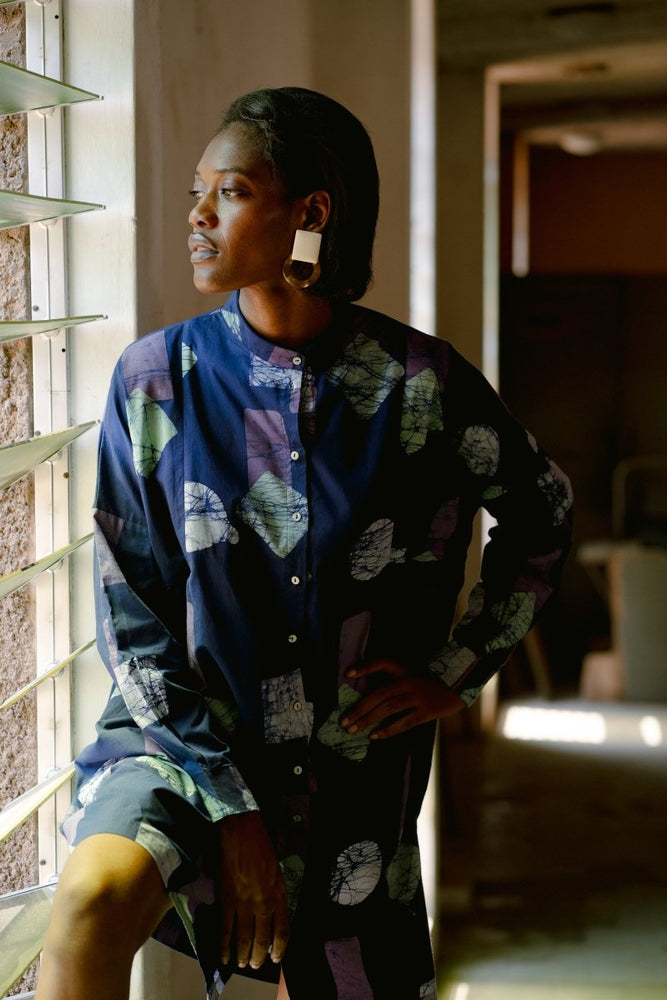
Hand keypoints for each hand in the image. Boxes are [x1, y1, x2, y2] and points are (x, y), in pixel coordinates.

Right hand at [219, 811, 288, 970]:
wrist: (241, 829)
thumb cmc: (261, 845)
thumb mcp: (276, 870)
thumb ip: (275, 892)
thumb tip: (270, 912)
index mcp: (279, 893)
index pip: (283, 929)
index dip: (280, 947)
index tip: (276, 957)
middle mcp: (264, 902)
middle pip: (263, 938)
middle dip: (260, 955)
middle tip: (256, 965)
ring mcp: (244, 902)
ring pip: (245, 937)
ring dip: (244, 955)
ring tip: (243, 964)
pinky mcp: (226, 899)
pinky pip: (225, 929)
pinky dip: (224, 946)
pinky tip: (224, 956)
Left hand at [340, 658, 464, 739]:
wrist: (459, 688)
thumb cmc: (429, 683)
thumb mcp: (412, 676)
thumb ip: (393, 683)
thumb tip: (368, 701)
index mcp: (405, 670)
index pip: (382, 663)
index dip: (365, 667)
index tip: (347, 673)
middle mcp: (409, 681)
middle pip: (379, 693)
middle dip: (359, 708)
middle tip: (344, 721)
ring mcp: (418, 696)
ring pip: (388, 708)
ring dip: (368, 720)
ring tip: (354, 730)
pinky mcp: (427, 711)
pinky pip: (404, 722)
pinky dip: (388, 730)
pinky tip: (375, 736)